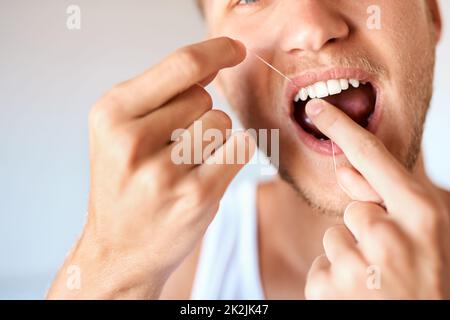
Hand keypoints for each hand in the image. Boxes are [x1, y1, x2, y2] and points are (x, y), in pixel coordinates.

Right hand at [47, 37, 253, 298]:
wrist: (119, 249)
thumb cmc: (124, 185)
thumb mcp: (122, 131)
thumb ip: (164, 93)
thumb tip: (213, 62)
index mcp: (111, 114)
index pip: (179, 65)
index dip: (215, 51)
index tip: (235, 49)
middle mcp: (131, 140)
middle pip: (204, 96)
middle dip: (198, 115)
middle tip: (172, 148)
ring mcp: (164, 171)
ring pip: (222, 122)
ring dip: (214, 140)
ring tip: (184, 165)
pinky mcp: (196, 196)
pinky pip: (240, 149)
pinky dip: (233, 154)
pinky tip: (208, 173)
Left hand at [304, 99, 449, 299]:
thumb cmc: (432, 279)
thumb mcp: (428, 234)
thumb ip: (388, 198)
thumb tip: (343, 167)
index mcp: (422, 215)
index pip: (372, 156)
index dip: (341, 127)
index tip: (316, 107)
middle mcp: (389, 237)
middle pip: (353, 209)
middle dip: (367, 232)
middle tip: (393, 262)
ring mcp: (357, 266)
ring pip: (334, 238)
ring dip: (350, 257)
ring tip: (378, 282)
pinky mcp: (328, 290)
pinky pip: (320, 266)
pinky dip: (335, 280)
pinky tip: (359, 296)